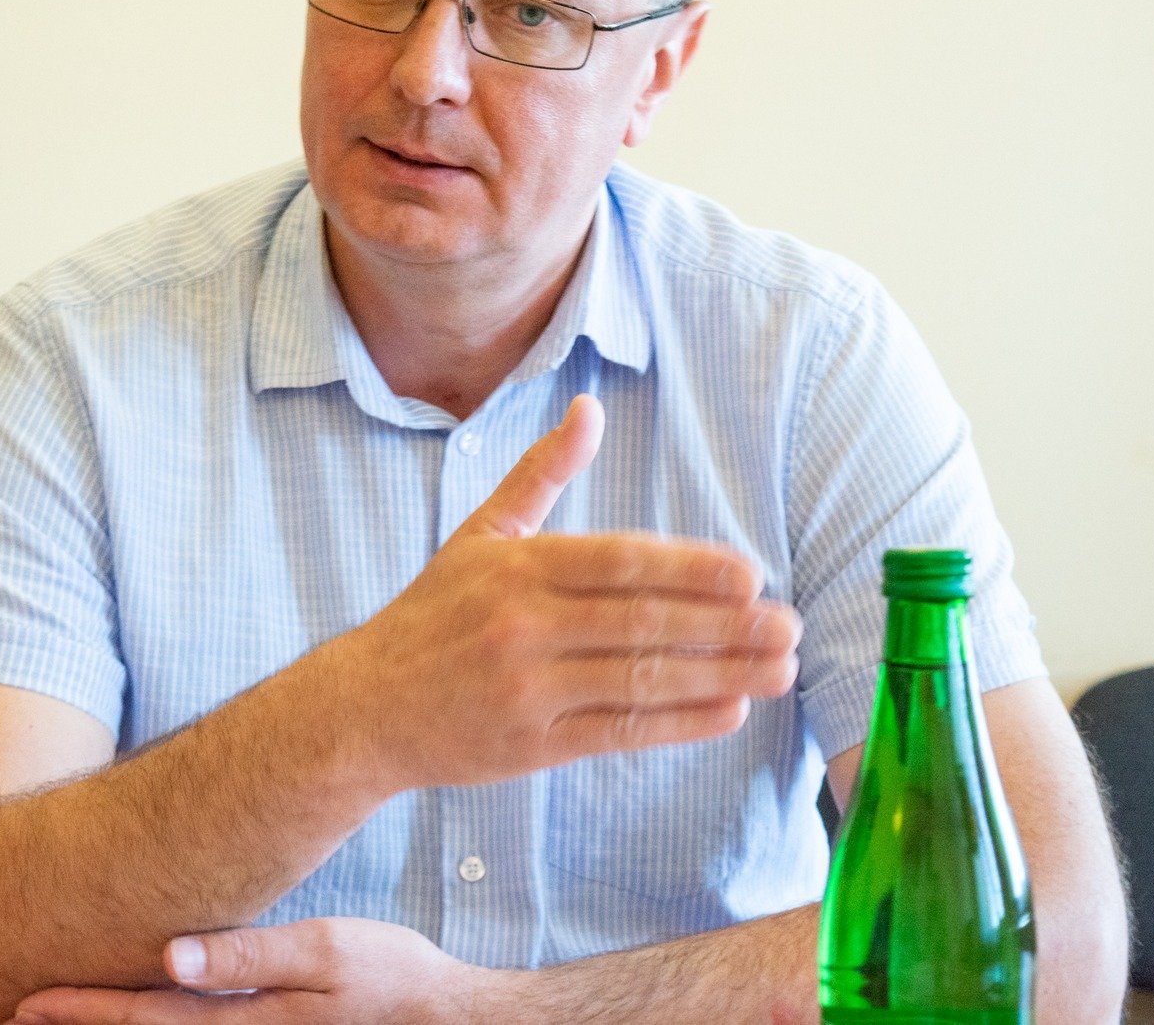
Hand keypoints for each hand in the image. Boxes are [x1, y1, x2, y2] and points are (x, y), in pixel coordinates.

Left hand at [6, 918, 482, 1024]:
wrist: (446, 1022)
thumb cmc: (388, 977)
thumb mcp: (325, 949)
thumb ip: (247, 955)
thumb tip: (169, 956)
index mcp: (243, 1022)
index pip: (143, 1017)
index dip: (82, 1010)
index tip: (24, 1001)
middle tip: (13, 1013)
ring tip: (56, 1020)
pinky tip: (132, 1018)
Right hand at [322, 393, 801, 793]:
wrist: (365, 707)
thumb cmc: (432, 614)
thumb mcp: (480, 532)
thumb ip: (541, 473)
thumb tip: (589, 409)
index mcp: (516, 567)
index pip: (618, 563)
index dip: (688, 569)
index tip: (749, 574)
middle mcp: (522, 626)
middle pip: (641, 624)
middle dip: (724, 627)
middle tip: (787, 625)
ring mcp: (529, 689)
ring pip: (639, 681)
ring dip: (719, 676)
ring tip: (778, 669)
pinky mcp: (533, 745)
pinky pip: (620, 732)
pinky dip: (680, 724)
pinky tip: (730, 710)